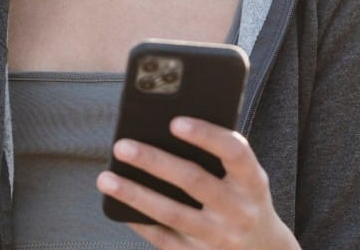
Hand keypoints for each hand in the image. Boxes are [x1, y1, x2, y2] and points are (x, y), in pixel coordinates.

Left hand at [97, 118, 298, 249]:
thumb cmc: (245, 198)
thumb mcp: (247, 177)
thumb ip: (221, 155)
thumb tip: (168, 127)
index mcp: (253, 181)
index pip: (234, 152)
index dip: (206, 135)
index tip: (175, 121)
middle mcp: (238, 210)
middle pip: (193, 181)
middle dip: (154, 161)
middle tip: (122, 145)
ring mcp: (218, 236)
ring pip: (172, 214)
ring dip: (135, 195)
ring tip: (106, 178)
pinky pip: (163, 239)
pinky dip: (139, 221)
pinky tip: (118, 206)